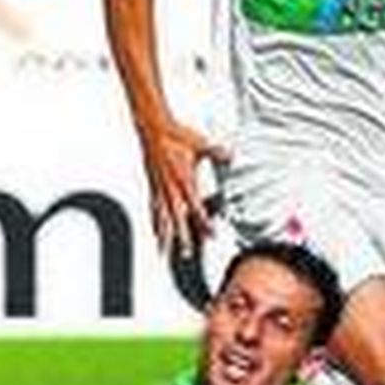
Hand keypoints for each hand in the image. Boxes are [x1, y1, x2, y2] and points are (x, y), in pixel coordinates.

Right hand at [140, 118, 230, 255]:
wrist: (153, 129)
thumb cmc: (175, 135)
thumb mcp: (200, 143)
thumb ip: (217, 152)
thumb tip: (232, 155)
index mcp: (184, 179)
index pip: (195, 207)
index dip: (203, 222)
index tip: (210, 234)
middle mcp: (171, 188)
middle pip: (177, 220)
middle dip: (181, 238)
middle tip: (186, 254)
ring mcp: (160, 189)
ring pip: (162, 219)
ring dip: (164, 237)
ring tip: (163, 253)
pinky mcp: (153, 187)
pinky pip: (153, 210)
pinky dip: (154, 223)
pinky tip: (155, 233)